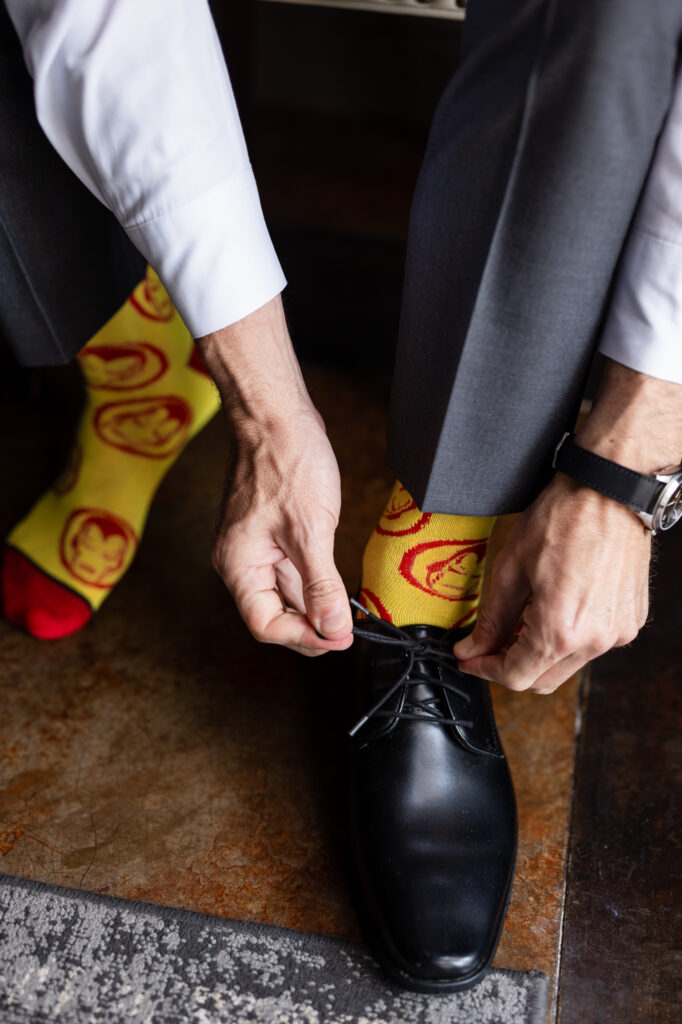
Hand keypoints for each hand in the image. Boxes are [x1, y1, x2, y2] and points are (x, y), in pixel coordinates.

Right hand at [212, 405, 352, 655]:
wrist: (275, 415)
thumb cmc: (286, 461)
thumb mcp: (311, 531)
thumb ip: (321, 585)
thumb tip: (332, 628)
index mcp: (239, 565)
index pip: (265, 624)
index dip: (302, 638)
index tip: (338, 638)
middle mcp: (240, 561)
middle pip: (273, 614)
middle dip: (310, 627)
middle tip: (346, 632)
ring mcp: (255, 547)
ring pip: (283, 593)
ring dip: (313, 607)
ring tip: (345, 615)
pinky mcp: (270, 533)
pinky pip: (289, 571)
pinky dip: (311, 582)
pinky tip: (335, 588)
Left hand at [453, 473, 650, 692]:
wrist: (611, 491)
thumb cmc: (563, 518)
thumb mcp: (510, 567)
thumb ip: (491, 618)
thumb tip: (474, 648)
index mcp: (560, 630)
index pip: (516, 676)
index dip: (485, 670)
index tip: (469, 658)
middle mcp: (594, 640)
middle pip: (542, 680)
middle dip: (510, 667)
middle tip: (487, 645)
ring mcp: (617, 633)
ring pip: (568, 665)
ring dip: (540, 653)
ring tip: (521, 620)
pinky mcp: (631, 621)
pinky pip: (592, 645)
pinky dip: (568, 639)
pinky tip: (553, 610)